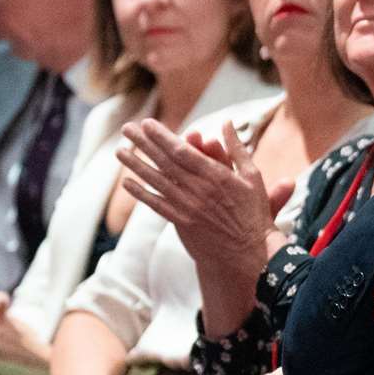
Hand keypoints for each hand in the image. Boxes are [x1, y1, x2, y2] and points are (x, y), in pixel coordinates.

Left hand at [118, 118, 294, 282]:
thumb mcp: (253, 176)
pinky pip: (157, 205)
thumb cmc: (253, 212)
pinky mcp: (182, 223)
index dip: (163, 136)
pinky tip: (127, 183)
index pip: (183, 151)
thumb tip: (227, 123)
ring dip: (136, 165)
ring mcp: (188, 207)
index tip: (148, 123)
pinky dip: (141, 194)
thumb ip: (237, 148)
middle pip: (165, 162)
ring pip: (157, 181)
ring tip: (120, 151)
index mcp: (217, 176)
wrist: (249, 251)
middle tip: (127, 129)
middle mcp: (199, 190)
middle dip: (144, 144)